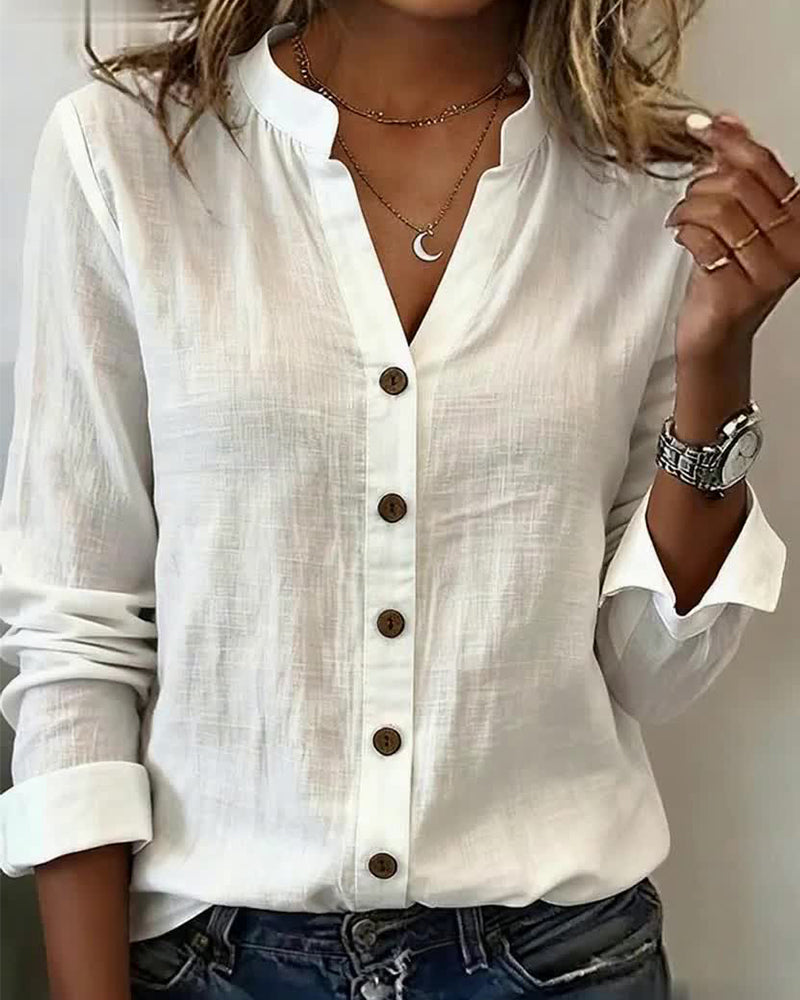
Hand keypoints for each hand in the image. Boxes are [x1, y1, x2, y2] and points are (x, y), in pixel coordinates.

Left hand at [663, 111, 799, 363]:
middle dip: (701, 185)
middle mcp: (794, 243)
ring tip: (681, 220)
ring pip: (719, 209)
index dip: (728, 140)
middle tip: (689, 200)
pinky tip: (682, 239)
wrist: (717, 334)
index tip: (701, 126)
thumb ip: (736, 171)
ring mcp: (770, 269)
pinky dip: (684, 233)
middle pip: (738, 185)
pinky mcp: (740, 289)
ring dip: (688, 209)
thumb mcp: (738, 218)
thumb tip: (727, 120)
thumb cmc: (727, 276)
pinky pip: (703, 240)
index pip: (764, 164)